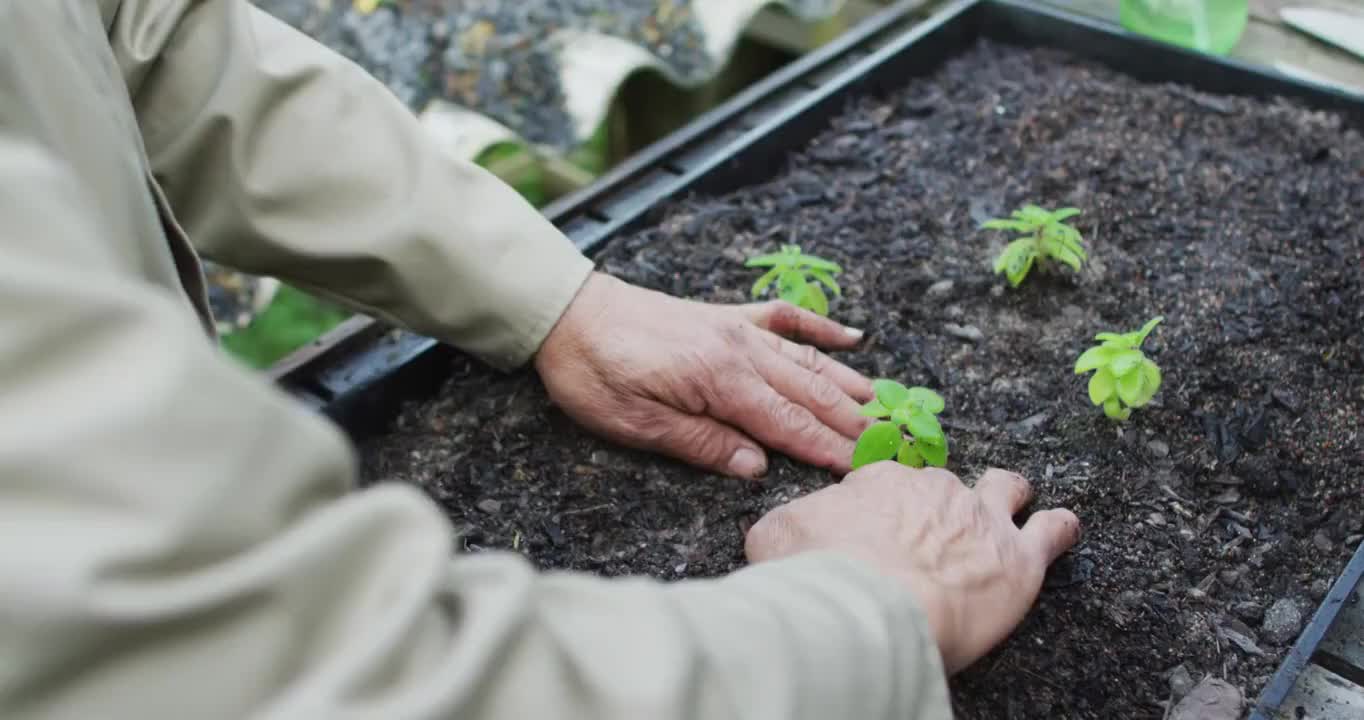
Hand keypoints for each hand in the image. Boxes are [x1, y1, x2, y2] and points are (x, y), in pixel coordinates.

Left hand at [534, 272, 873, 477]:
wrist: (567, 312)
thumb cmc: (594, 373)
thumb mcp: (637, 424)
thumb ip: (702, 443)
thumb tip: (757, 468)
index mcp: (720, 380)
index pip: (787, 424)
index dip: (826, 449)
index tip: (861, 469)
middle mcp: (739, 350)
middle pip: (807, 393)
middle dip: (849, 421)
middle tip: (889, 445)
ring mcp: (735, 329)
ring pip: (804, 360)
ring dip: (844, 383)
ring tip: (880, 403)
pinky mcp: (723, 317)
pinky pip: (782, 319)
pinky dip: (817, 329)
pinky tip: (847, 338)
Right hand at [744, 463, 1080, 673]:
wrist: (867, 608)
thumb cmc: (819, 575)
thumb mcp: (773, 538)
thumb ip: (784, 527)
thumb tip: (784, 533)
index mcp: (879, 481)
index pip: (887, 485)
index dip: (884, 511)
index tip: (879, 533)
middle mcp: (934, 488)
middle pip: (944, 487)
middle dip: (939, 508)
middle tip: (928, 542)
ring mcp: (981, 518)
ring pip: (1005, 489)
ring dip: (1007, 498)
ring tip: (1008, 509)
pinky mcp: (1018, 558)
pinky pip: (1052, 530)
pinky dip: (1059, 529)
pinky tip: (1062, 530)